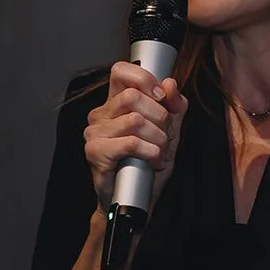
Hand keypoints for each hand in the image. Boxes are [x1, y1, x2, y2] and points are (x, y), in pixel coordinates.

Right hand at [82, 62, 189, 213]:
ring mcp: (94, 133)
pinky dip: (150, 152)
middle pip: (134, 96)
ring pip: (135, 120)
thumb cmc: (149, 163)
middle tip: (163, 136)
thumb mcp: (170, 131)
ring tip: (158, 152)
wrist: (138, 198)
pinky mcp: (94, 152)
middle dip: (161, 118)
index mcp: (116, 103)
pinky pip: (130, 142)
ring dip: (158, 139)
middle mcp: (101, 115)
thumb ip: (174, 106)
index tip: (161, 96)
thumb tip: (170, 83)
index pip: (121, 71)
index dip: (145, 78)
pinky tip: (151, 161)